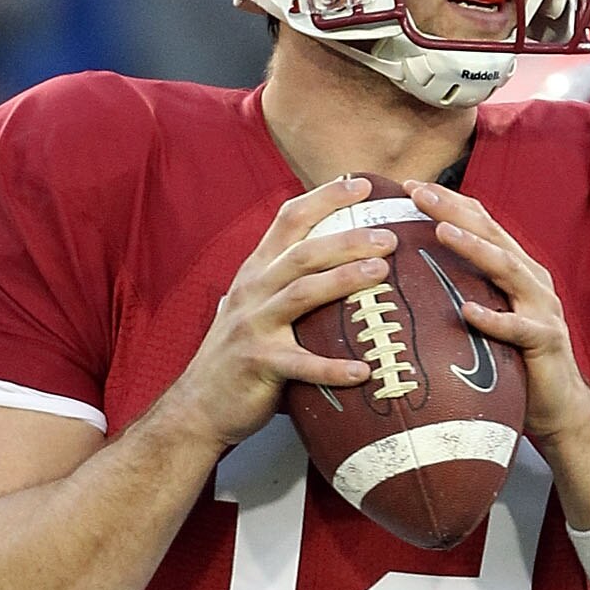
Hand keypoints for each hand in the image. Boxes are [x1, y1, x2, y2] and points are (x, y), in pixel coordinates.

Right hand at [166, 176, 382, 454]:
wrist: (199, 404)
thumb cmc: (240, 354)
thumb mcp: (257, 306)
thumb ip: (288, 283)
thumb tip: (341, 264)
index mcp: (256, 271)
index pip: (289, 220)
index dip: (325, 198)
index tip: (363, 185)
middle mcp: (253, 290)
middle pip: (304, 252)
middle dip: (348, 239)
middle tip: (390, 237)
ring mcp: (253, 326)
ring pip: (301, 293)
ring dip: (344, 280)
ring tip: (382, 273)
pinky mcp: (258, 364)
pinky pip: (301, 364)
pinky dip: (333, 367)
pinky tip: (363, 371)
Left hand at [407, 178, 589, 449]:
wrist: (559, 406)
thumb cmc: (513, 361)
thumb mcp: (486, 317)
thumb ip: (464, 291)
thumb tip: (410, 275)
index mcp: (516, 269)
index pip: (482, 223)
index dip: (449, 201)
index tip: (410, 186)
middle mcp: (531, 280)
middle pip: (492, 234)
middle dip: (454, 210)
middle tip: (418, 193)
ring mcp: (542, 308)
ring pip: (507, 269)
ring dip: (474, 248)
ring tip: (442, 232)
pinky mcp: (546, 341)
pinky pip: (517, 328)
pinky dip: (493, 319)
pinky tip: (467, 312)